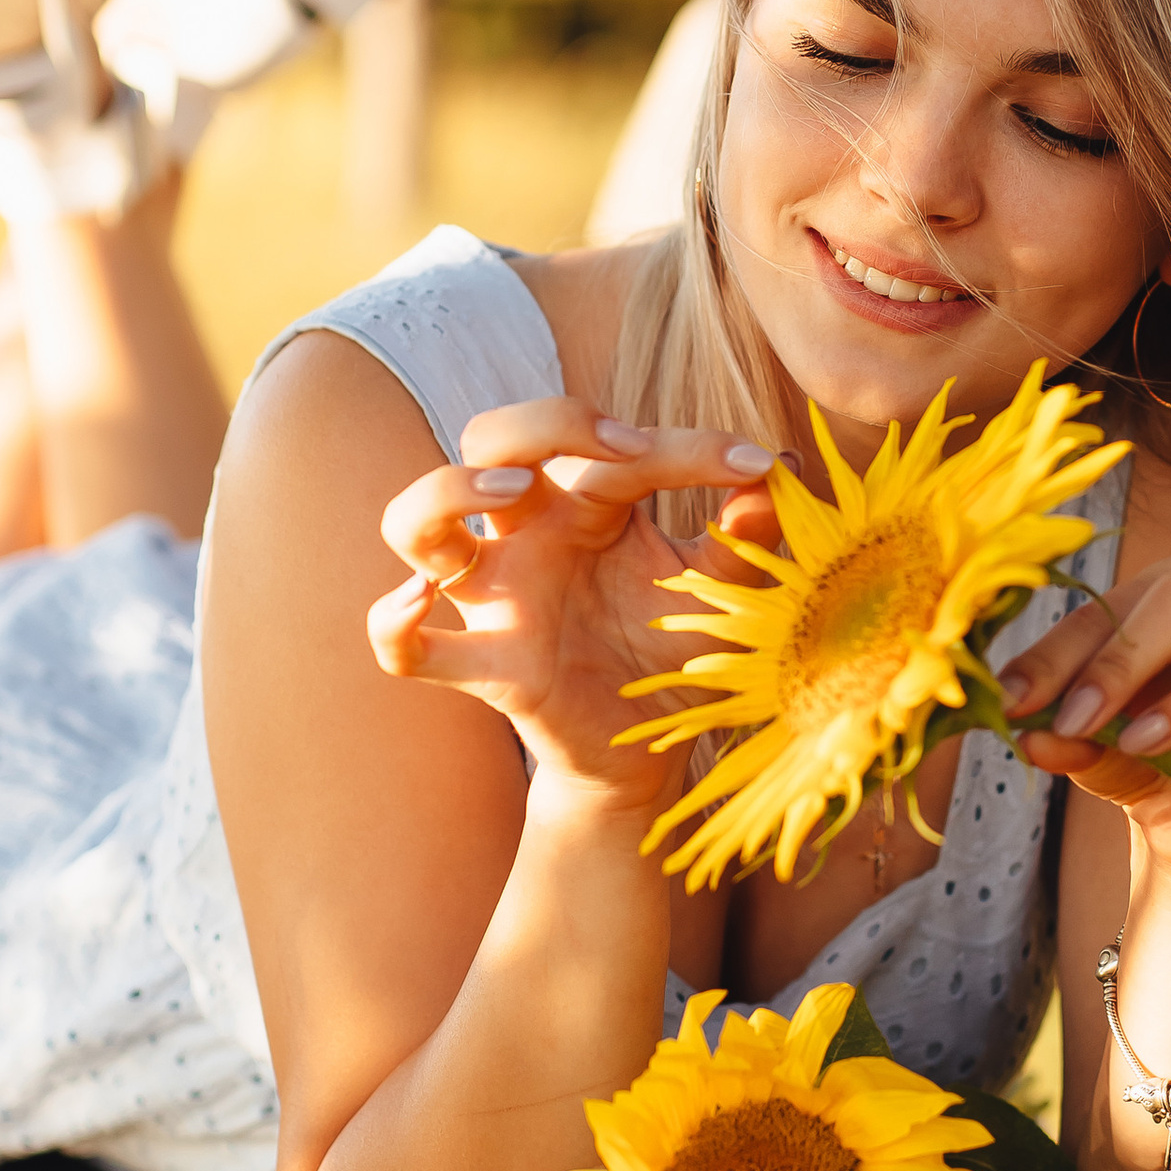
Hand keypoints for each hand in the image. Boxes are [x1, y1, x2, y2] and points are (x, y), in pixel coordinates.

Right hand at [367, 401, 783, 820]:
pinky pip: (406, 650)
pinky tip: (419, 604)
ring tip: (509, 495)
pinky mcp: (487, 667)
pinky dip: (393, 626)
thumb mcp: (723, 592)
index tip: (754, 466)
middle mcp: (529, 537)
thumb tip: (777, 475)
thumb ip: (746, 538)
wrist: (656, 746)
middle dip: (537, 423)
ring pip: (415, 523)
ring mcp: (497, 599)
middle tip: (618, 449)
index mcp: (586, 503)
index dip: (685, 445)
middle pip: (487, 440)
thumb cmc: (677, 648)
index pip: (610, 445)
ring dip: (446, 493)